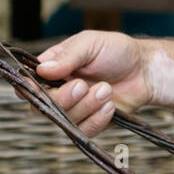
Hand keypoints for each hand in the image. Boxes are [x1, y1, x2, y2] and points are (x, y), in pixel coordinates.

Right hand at [32, 29, 149, 134]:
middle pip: (44, 105)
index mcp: (53, 68)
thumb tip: (42, 70)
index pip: (29, 82)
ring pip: (66, 119)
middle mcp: (59, 90)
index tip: (38, 86)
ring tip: (106, 88)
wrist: (144, 70)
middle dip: (63, 98)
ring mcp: (74, 108)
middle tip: (83, 85)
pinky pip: (84, 130)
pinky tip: (110, 106)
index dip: (28, 88)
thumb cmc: (117, 51)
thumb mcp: (90, 43)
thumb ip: (67, 56)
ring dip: (87, 105)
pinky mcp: (90, 123)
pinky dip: (97, 119)